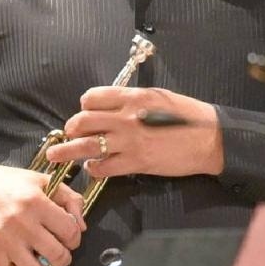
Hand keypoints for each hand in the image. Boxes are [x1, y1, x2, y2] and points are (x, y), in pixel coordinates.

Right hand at [0, 162, 84, 265]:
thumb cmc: (5, 183)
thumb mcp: (40, 180)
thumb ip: (67, 198)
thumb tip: (81, 225)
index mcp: (36, 202)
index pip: (69, 231)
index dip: (75, 238)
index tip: (70, 238)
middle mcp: (22, 223)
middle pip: (56, 254)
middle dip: (64, 258)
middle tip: (60, 255)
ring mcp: (5, 241)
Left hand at [45, 86, 223, 177]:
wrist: (210, 139)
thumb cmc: (188, 116)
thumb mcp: (157, 97)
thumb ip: (131, 101)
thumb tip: (110, 107)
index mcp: (132, 97)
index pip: (91, 98)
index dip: (84, 107)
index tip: (85, 113)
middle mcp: (126, 118)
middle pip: (82, 121)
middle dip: (70, 128)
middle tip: (68, 134)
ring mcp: (129, 141)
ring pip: (85, 145)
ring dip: (66, 152)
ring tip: (54, 156)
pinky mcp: (135, 162)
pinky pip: (103, 167)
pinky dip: (93, 168)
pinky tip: (93, 167)